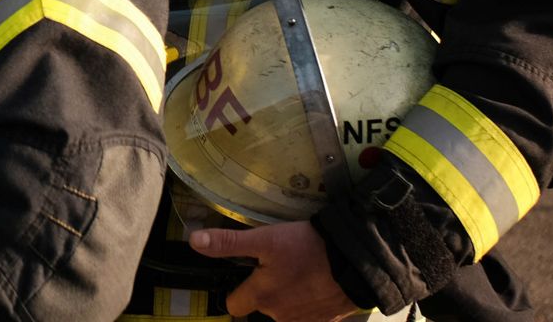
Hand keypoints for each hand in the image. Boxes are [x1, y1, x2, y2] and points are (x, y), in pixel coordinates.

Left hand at [189, 222, 362, 321]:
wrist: (357, 261)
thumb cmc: (308, 248)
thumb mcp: (265, 239)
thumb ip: (228, 243)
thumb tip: (194, 241)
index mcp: (261, 298)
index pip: (234, 304)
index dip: (237, 288)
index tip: (247, 272)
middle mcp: (280, 316)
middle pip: (261, 306)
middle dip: (266, 289)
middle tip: (279, 266)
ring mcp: (304, 321)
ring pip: (285, 310)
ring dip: (289, 295)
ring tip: (300, 271)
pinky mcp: (326, 321)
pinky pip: (308, 314)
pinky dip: (309, 301)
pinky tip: (316, 283)